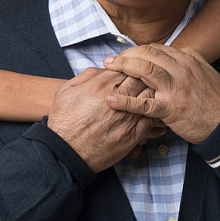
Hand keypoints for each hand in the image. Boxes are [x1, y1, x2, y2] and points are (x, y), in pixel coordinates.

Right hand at [48, 68, 164, 172]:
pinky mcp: (132, 135)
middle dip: (144, 78)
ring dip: (152, 94)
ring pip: (149, 98)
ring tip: (152, 95)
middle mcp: (116, 99)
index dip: (131, 68)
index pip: (126, 67)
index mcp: (101, 86)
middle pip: (140, 80)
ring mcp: (126, 117)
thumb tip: (103, 69)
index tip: (131, 72)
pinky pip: (151, 120)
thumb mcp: (66, 90)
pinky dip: (155, 115)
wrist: (65, 152)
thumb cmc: (64, 122)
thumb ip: (86, 75)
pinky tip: (155, 113)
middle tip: (145, 81)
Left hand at [103, 44, 219, 143]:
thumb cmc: (216, 100)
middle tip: (111, 60)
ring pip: (145, 70)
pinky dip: (126, 102)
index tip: (126, 55)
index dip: (137, 50)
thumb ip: (191, 60)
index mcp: (187, 60)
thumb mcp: (206, 71)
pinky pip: (144, 104)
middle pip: (147, 54)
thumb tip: (179, 50)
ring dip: (123, 67)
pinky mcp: (171, 108)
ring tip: (108, 68)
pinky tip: (111, 100)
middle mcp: (180, 70)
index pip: (156, 48)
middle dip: (126, 55)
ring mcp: (175, 88)